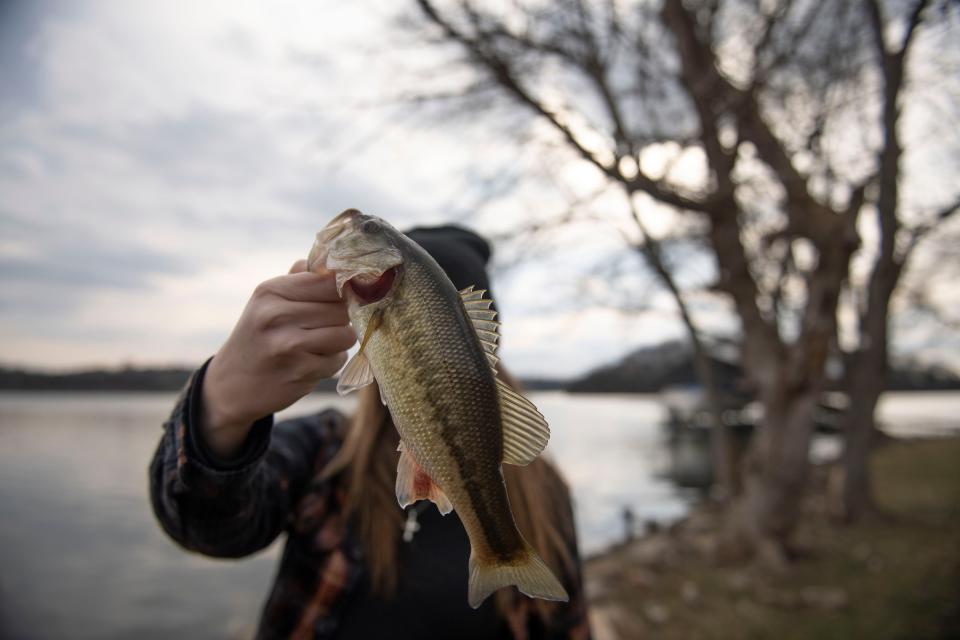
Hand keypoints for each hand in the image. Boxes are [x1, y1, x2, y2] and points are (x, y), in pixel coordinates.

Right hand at [200, 259, 355, 458]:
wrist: (231, 385)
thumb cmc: (258, 336)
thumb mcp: (268, 302)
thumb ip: (300, 280)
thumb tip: (332, 262)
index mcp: (271, 291)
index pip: (329, 280)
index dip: (344, 290)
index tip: (343, 297)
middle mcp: (277, 314)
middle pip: (342, 308)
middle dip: (340, 319)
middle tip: (321, 327)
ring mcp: (288, 345)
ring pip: (345, 334)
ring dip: (338, 342)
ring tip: (316, 344)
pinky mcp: (300, 372)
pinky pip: (338, 360)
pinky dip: (330, 362)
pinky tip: (309, 363)